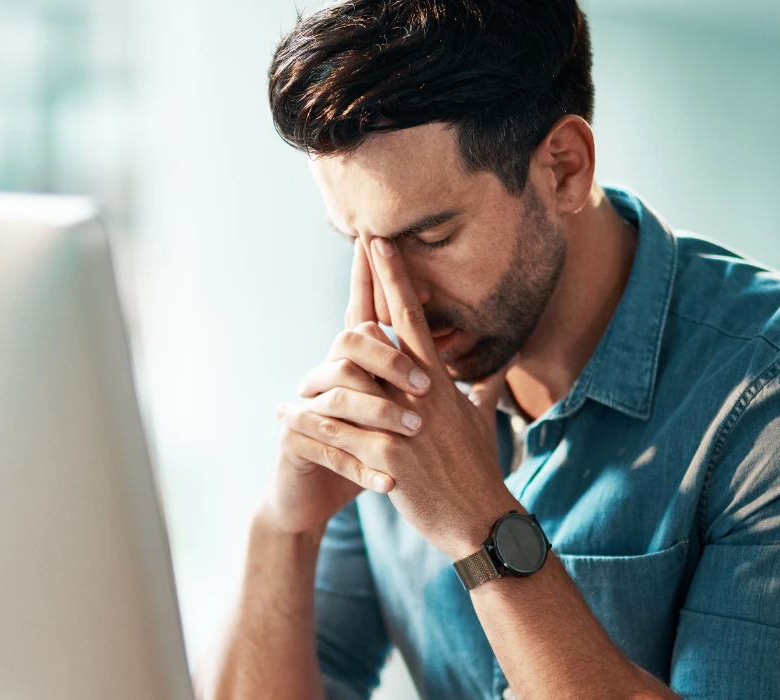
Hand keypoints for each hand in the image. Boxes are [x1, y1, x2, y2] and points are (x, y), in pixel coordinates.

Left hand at [276, 235, 519, 558]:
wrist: (479, 517)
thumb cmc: (479, 469)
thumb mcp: (483, 423)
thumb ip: (483, 391)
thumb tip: (496, 372)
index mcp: (438, 381)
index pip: (413, 318)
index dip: (397, 279)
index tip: (382, 244)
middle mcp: (420, 392)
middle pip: (387, 328)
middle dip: (373, 282)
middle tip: (361, 238)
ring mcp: (403, 420)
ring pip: (354, 375)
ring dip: (323, 357)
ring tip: (307, 336)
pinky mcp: (386, 454)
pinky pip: (339, 431)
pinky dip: (310, 420)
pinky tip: (284, 415)